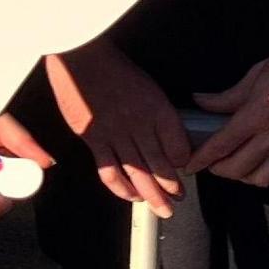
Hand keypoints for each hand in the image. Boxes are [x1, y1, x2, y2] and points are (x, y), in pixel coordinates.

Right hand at [45, 42, 190, 214]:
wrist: (82, 61)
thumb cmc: (114, 69)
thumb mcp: (148, 85)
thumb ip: (158, 113)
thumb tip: (170, 138)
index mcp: (157, 108)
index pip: (178, 145)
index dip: (184, 162)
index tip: (186, 169)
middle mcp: (139, 125)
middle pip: (161, 165)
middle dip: (172, 186)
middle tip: (179, 199)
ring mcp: (116, 135)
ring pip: (139, 174)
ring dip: (153, 195)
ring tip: (163, 208)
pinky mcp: (94, 140)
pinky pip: (110, 172)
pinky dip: (122, 189)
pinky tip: (131, 196)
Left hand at [188, 45, 268, 187]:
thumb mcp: (256, 74)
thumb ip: (227, 96)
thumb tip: (201, 102)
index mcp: (258, 115)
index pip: (222, 145)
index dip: (203, 158)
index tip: (190, 166)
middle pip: (239, 168)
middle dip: (220, 170)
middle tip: (212, 163)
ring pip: (263, 178)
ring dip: (244, 176)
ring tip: (237, 167)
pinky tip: (263, 167)